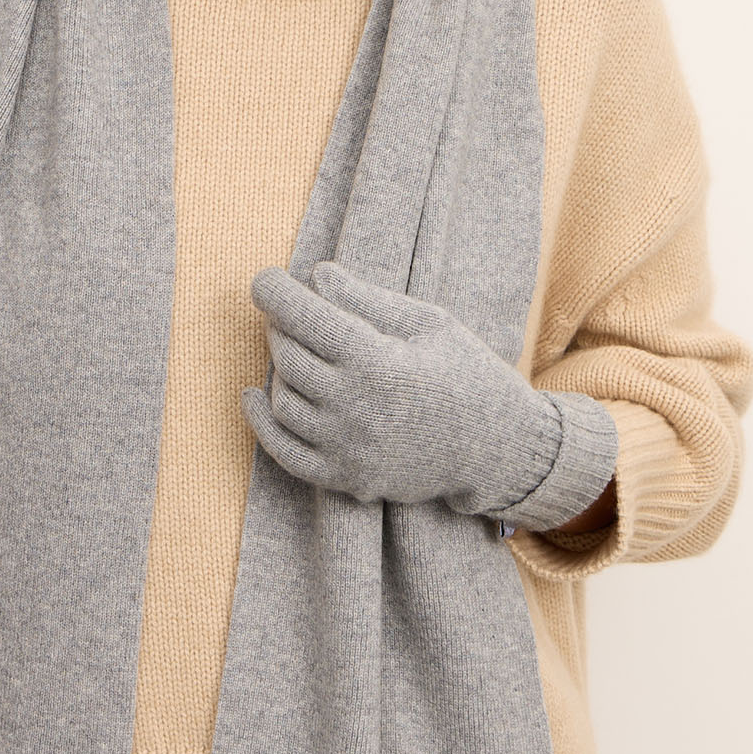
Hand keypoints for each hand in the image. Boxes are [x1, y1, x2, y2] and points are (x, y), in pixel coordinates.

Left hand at [241, 258, 566, 513]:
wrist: (498, 447)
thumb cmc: (467, 373)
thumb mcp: (429, 323)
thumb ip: (367, 300)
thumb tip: (316, 276)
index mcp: (378, 361)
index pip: (304, 318)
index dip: (275, 292)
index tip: (267, 279)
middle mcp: (355, 408)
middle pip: (287, 356)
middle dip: (281, 325)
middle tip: (294, 312)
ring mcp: (348, 449)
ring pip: (283, 401)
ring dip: (279, 368)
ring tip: (298, 349)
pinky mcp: (347, 478)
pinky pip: (285, 453)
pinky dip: (262, 423)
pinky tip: (254, 395)